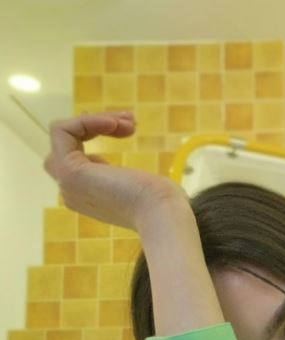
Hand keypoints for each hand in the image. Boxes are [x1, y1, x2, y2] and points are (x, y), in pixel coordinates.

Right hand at [44, 112, 184, 230]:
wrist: (163, 215)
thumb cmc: (162, 204)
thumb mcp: (139, 185)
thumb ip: (120, 177)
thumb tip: (109, 162)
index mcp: (88, 197)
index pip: (78, 156)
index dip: (99, 133)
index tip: (131, 128)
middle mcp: (73, 193)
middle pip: (67, 145)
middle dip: (95, 124)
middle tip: (130, 122)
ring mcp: (68, 184)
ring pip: (63, 136)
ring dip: (94, 119)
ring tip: (128, 122)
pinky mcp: (69, 172)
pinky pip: (61, 132)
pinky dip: (85, 120)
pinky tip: (113, 124)